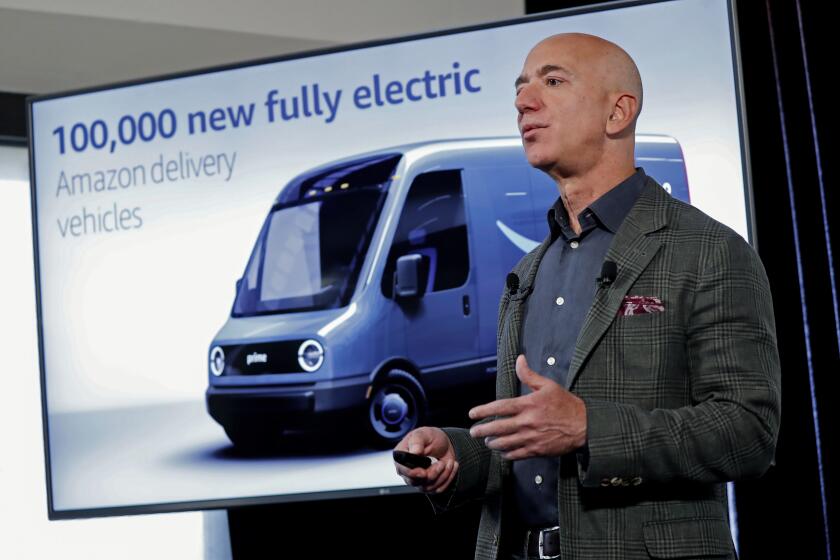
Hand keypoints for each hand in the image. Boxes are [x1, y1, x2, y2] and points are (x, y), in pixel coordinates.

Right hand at [394, 427, 458, 493]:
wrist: (443, 444)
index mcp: (401, 458)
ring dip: (443, 474)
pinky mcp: (429, 486)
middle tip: (442, 463)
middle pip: (416, 482)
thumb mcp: (423, 434)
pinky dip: (448, 478)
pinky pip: (438, 489)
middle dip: (433, 473)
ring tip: (449, 462)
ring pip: (429, 487)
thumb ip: (417, 442)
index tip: (423, 472)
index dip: (412, 473)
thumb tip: (414, 452)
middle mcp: (407, 471)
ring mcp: (417, 480)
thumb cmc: (430, 437)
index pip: (402, 470)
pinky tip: (451, 467)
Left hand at [468, 354, 586, 459]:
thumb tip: (519, 359)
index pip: (499, 407)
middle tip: (473, 432)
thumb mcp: (548, 386)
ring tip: (487, 441)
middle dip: (482, 430)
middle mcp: (526, 422)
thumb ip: (529, 375)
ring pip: (504, 443)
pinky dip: (506, 454)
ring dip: (492, 443)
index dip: (483, 411)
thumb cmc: (567, 404)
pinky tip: (502, 451)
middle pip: (497, 428)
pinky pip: (516, 454)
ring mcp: (531, 438)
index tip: (472, 414)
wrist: (585, 426)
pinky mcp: (536, 450)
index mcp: (528, 405)